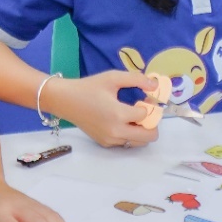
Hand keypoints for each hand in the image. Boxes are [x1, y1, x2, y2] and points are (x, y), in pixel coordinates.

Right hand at [45, 71, 160, 148]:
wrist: (65, 101)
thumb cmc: (89, 87)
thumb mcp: (113, 77)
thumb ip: (137, 79)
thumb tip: (156, 84)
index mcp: (118, 114)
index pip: (147, 115)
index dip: (150, 105)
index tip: (145, 97)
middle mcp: (116, 131)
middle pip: (149, 136)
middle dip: (152, 123)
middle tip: (144, 110)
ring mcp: (110, 140)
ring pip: (139, 142)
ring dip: (142, 130)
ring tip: (133, 116)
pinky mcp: (105, 143)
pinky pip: (126, 142)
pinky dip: (130, 134)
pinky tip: (122, 120)